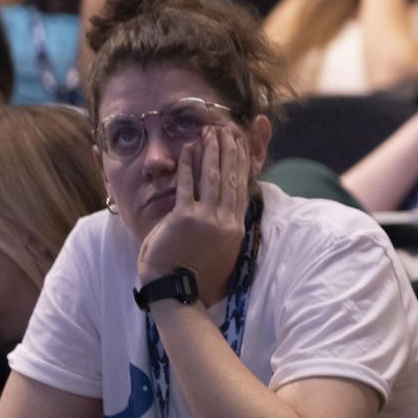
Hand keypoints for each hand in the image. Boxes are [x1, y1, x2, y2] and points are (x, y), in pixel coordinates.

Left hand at [137, 126, 253, 283]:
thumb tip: (219, 208)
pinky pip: (188, 186)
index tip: (241, 146)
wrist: (175, 287)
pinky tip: (189, 149)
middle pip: (231, 179)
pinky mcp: (186, 218)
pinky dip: (188, 165)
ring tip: (211, 133)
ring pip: (214, 178)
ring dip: (212, 152)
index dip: (241, 164)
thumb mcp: (212, 246)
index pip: (241, 188)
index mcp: (234, 228)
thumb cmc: (189, 270)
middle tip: (228, 131)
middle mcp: (226, 221)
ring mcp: (207, 219)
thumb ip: (217, 224)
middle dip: (230, 152)